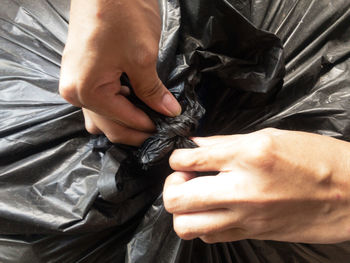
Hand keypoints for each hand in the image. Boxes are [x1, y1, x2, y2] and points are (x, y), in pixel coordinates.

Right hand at [59, 0, 180, 145]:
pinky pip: (99, 100)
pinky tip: (136, 101)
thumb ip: (153, 91)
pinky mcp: (82, 72)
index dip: (148, 127)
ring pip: (102, 115)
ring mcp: (75, 81)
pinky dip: (118, 105)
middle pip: (108, 125)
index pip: (122, 120)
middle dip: (136, 129)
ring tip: (151, 117)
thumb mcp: (143, 58)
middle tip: (162, 128)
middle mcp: (74, 91)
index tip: (169, 128)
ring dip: (126, 120)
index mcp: (86, 90)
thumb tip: (169, 112)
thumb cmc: (121, 13)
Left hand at [163, 128, 349, 243]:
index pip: (188, 159)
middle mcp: (241, 189)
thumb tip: (195, 145)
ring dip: (182, 210)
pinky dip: (202, 224)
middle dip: (171, 185)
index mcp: (247, 155)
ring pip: (186, 225)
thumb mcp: (269, 136)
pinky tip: (213, 210)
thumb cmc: (314, 158)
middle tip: (183, 178)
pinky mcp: (251, 233)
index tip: (183, 157)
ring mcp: (246, 217)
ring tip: (194, 196)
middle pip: (176, 197)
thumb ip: (225, 142)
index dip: (177, 157)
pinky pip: (210, 236)